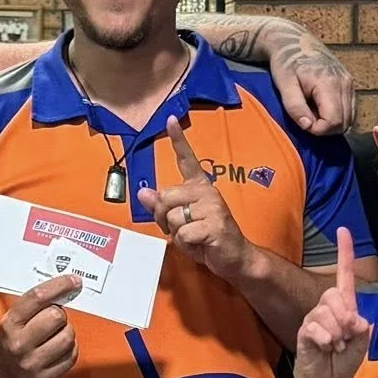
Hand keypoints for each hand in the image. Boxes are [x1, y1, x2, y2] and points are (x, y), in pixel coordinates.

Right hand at [0, 273, 79, 377]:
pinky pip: (72, 356)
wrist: (3, 374)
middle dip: (59, 314)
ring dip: (65, 332)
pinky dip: (69, 349)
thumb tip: (66, 286)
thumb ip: (36, 303)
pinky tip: (57, 349)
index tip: (73, 281)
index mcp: (10, 324)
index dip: (59, 286)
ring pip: (68, 337)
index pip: (38, 297)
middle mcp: (20, 344)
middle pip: (56, 316)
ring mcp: (33, 364)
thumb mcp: (14, 318)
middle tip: (53, 318)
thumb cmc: (13, 340)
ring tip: (54, 335)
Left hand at [140, 117, 250, 280]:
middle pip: (165, 197)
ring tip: (194, 237)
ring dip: (177, 234)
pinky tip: (201, 244)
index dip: (178, 139)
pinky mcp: (216, 224)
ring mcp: (213, 206)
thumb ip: (161, 207)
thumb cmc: (206, 239)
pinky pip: (183, 233)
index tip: (170, 119)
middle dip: (163, 218)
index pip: (187, 160)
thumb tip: (142, 192)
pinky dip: (186, 245)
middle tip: (179, 229)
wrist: (234, 258)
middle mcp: (207, 191)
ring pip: (173, 218)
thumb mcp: (179, 222)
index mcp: (199, 187)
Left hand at [260, 18, 352, 133]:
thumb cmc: (286, 63)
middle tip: (306, 118)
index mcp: (329, 83)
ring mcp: (349, 82)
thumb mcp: (284, 85)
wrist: (293, 41)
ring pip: (349, 118)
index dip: (318, 129)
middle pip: (345, 123)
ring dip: (331, 123)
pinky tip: (320, 107)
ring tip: (312, 112)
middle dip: (325, 128)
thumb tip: (308, 126)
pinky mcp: (349, 83)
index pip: (334, 121)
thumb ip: (295, 107)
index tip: (302, 123)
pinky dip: (337, 115)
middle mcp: (345, 83)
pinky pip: (349, 109)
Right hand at [292, 228, 370, 377]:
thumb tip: (353, 316)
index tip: (343, 229)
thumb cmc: (345, 364)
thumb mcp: (361, 345)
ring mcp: (313, 319)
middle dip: (344, 316)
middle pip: (335, 294)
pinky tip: (326, 347)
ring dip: (336, 332)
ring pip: (325, 311)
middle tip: (346, 338)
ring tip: (335, 347)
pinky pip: (314, 325)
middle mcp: (327, 309)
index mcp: (345, 308)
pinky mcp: (303, 332)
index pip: (344, 276)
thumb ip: (361, 328)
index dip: (344, 253)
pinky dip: (325, 338)